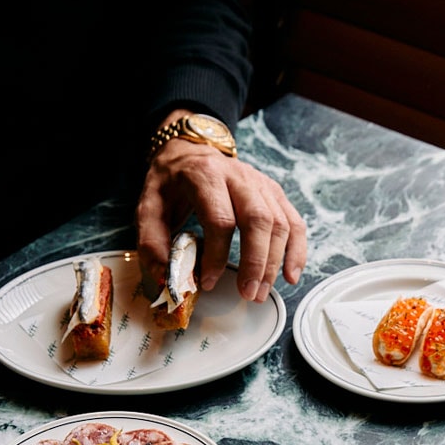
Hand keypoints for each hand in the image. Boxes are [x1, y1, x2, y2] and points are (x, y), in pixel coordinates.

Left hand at [137, 128, 306, 302]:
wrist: (189, 151)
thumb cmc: (170, 183)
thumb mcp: (147, 206)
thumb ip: (152, 243)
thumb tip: (167, 279)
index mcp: (205, 176)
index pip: (221, 219)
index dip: (217, 255)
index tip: (207, 281)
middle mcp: (239, 176)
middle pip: (259, 220)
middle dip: (256, 263)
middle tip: (248, 294)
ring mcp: (261, 184)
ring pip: (280, 224)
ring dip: (274, 263)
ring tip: (260, 292)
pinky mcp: (274, 193)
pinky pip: (294, 223)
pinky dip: (296, 251)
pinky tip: (290, 275)